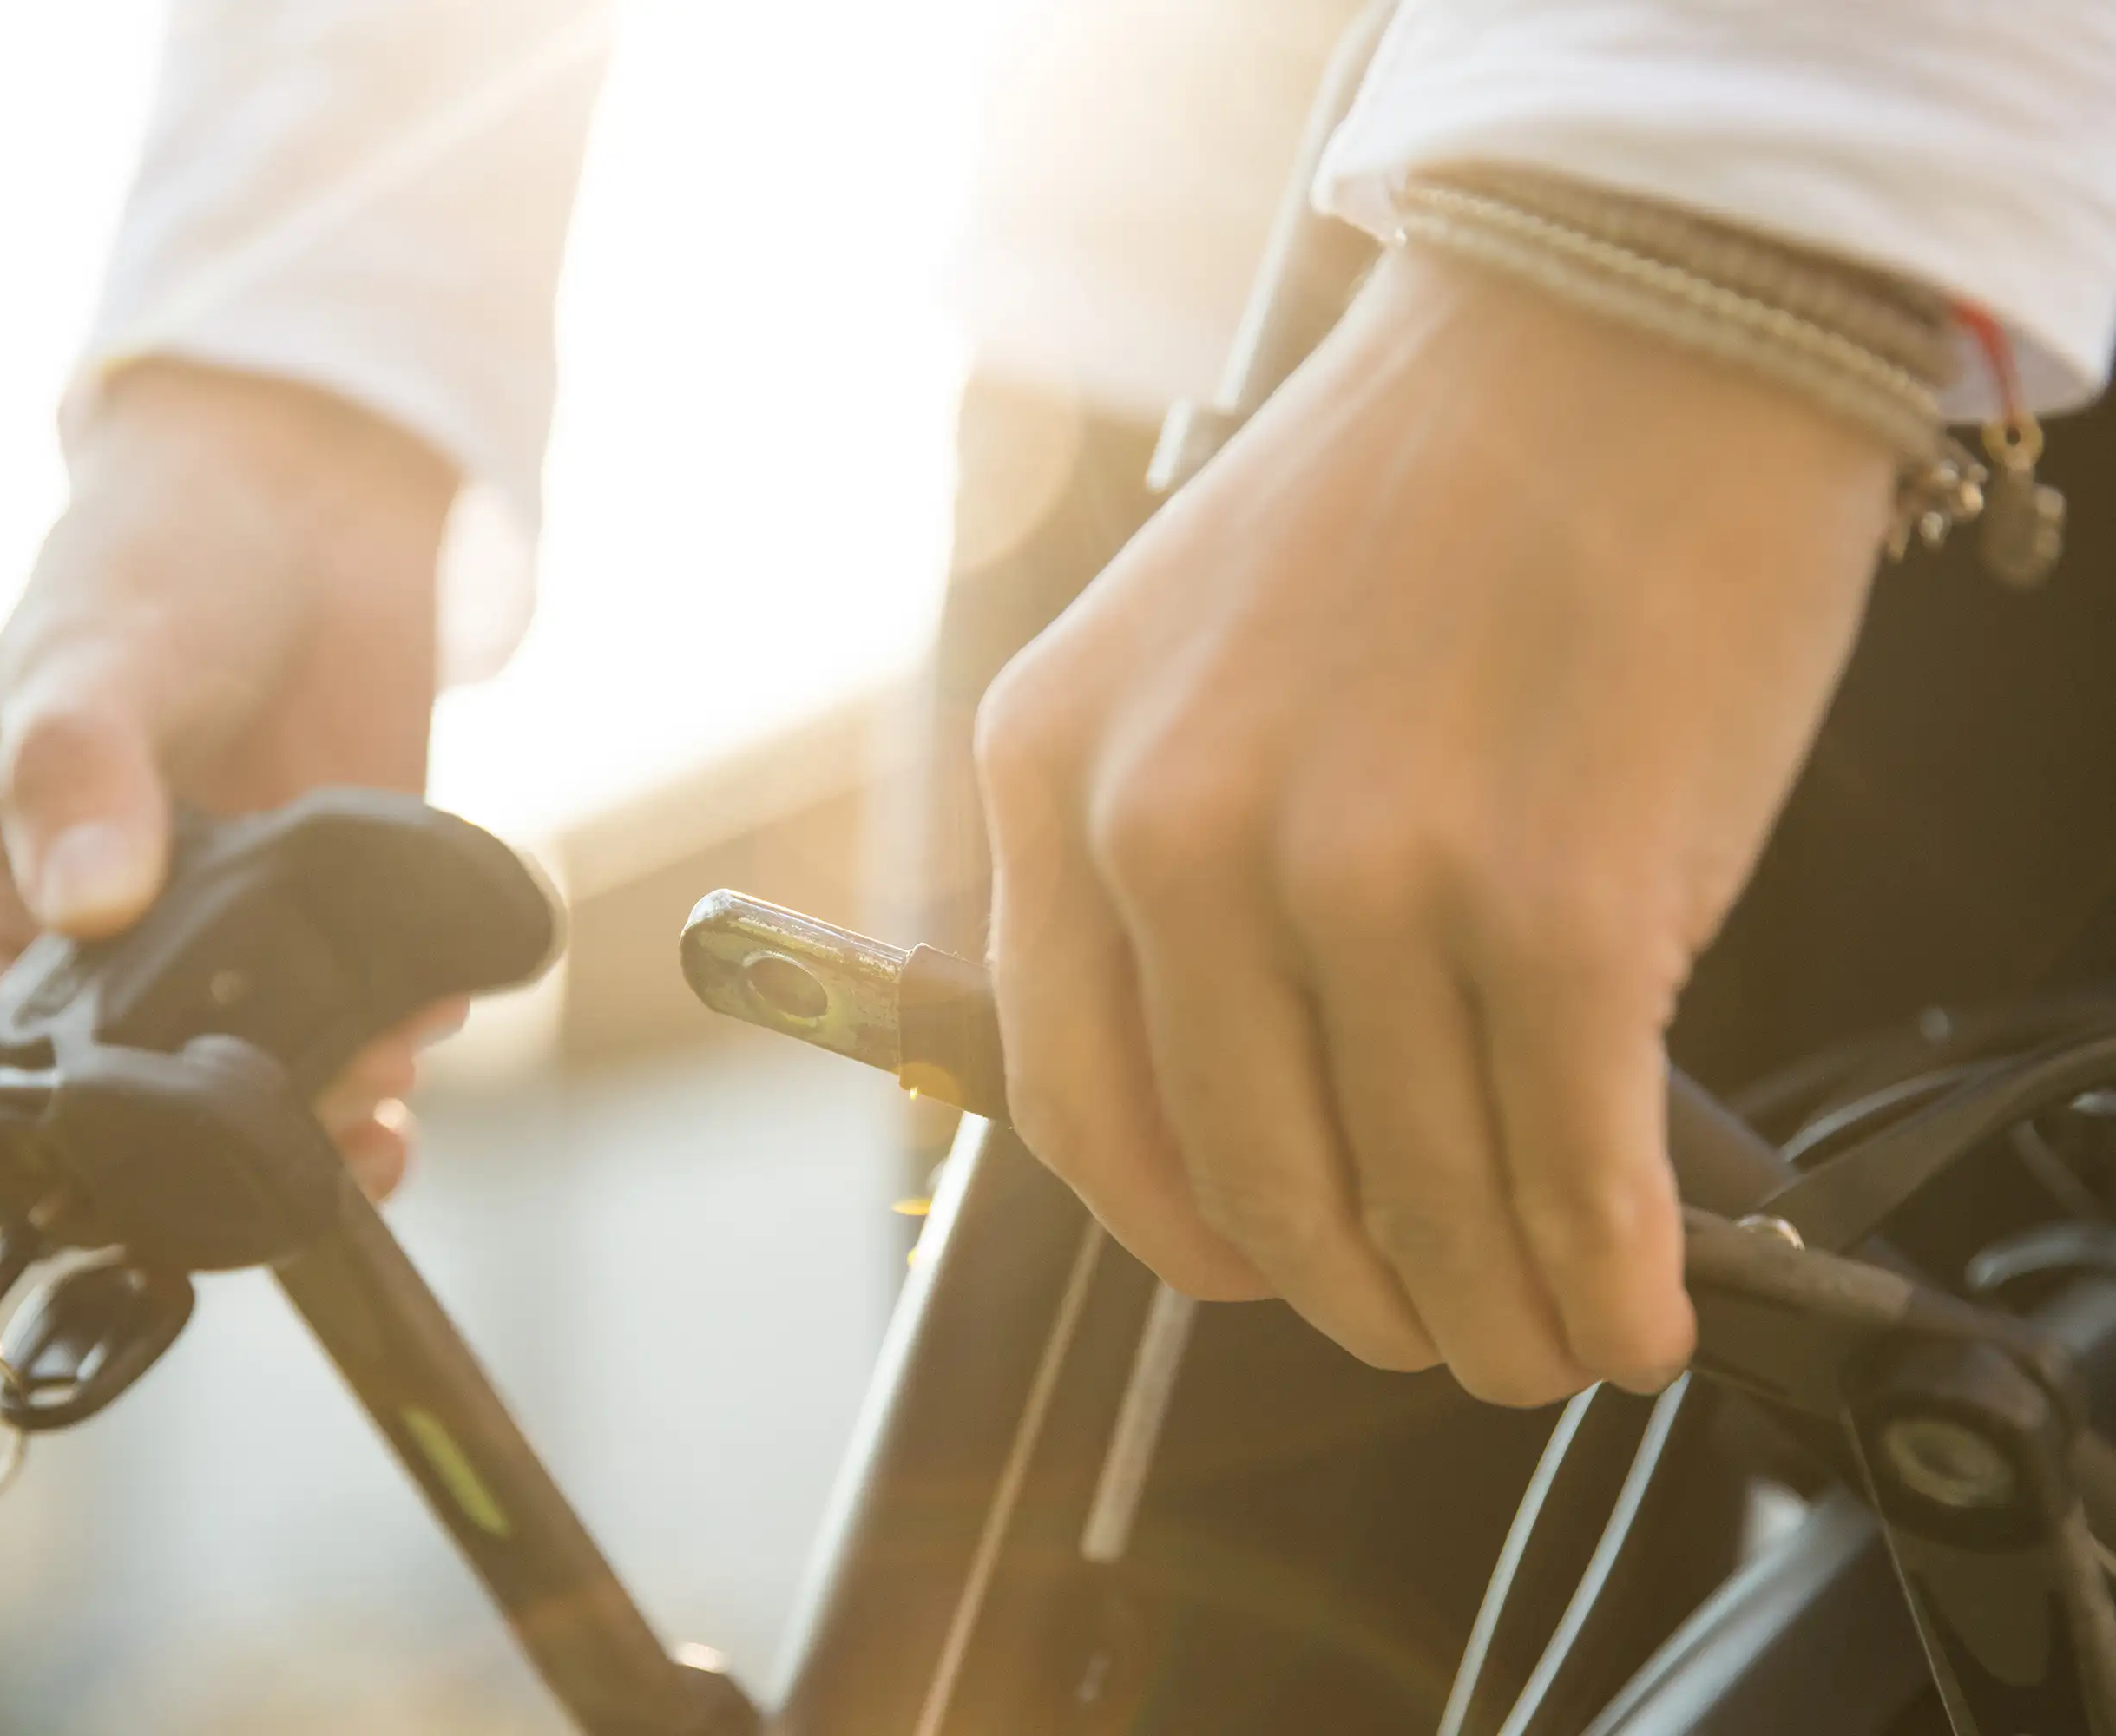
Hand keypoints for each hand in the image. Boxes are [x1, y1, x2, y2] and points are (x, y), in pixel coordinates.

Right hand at [0, 359, 467, 1197]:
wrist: (302, 513)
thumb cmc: (150, 567)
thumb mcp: (90, 654)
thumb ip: (79, 770)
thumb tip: (87, 901)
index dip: (74, 1116)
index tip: (165, 1115)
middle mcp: (82, 961)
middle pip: (138, 1107)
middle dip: (231, 1127)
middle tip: (325, 1118)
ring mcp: (208, 966)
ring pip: (253, 1091)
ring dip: (327, 1108)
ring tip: (389, 1085)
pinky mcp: (318, 949)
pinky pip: (351, 1040)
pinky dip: (394, 1050)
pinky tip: (430, 1022)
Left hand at [975, 251, 1897, 1403]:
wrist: (1625, 312)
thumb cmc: (1422, 482)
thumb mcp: (1185, 647)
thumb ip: (1162, 854)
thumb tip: (1232, 1084)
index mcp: (1056, 766)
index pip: (1075, 1097)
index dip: (1176, 1229)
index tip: (1249, 1270)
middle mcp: (1178, 831)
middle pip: (1253, 1181)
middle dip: (1352, 1301)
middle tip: (1421, 1327)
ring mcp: (1365, 871)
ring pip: (1419, 1200)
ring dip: (1488, 1316)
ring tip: (1534, 1337)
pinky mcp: (1561, 898)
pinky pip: (1569, 1165)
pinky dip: (1605, 1274)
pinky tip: (1635, 1306)